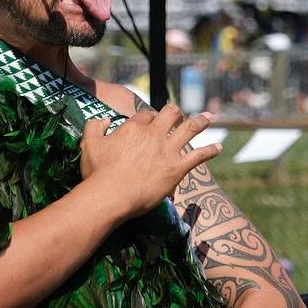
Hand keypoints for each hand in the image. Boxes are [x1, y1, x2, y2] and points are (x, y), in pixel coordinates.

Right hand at [79, 105, 218, 220]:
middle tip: (177, 113)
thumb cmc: (98, 172)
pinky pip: (198, 156)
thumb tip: (104, 120)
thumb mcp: (89, 144)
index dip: (149, 118)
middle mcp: (154, 134)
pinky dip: (210, 151)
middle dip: (174, 112)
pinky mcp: (177, 168)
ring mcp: (168, 150)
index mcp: (134, 128)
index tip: (150, 122)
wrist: (111, 195)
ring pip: (189, 128)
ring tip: (208, 117)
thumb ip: (94, 127)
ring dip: (200, 122)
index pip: (146, 116)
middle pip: (170, 114)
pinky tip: (218, 147)